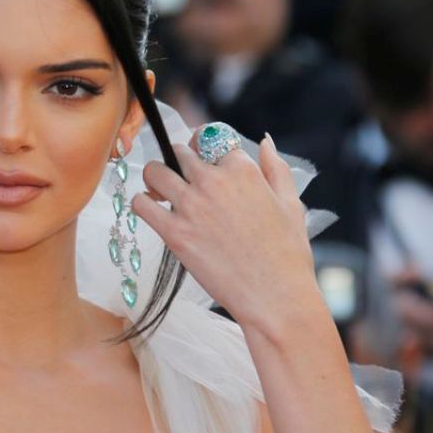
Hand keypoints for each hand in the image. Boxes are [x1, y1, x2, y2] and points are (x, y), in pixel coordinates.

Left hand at [132, 132, 317, 331]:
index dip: (202, 145)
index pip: (211, 136)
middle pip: (179, 151)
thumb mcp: (291, 203)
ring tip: (160, 192)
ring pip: (155, 171)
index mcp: (243, 170)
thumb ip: (275, 168)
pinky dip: (142, 203)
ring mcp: (191, 206)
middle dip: (178, 161)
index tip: (199, 156)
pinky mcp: (174, 232)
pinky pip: (141, 203)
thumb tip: (265, 141)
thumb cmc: (287, 253)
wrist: (275, 296)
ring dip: (155, 178)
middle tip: (179, 178)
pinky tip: (152, 212)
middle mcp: (214, 181)